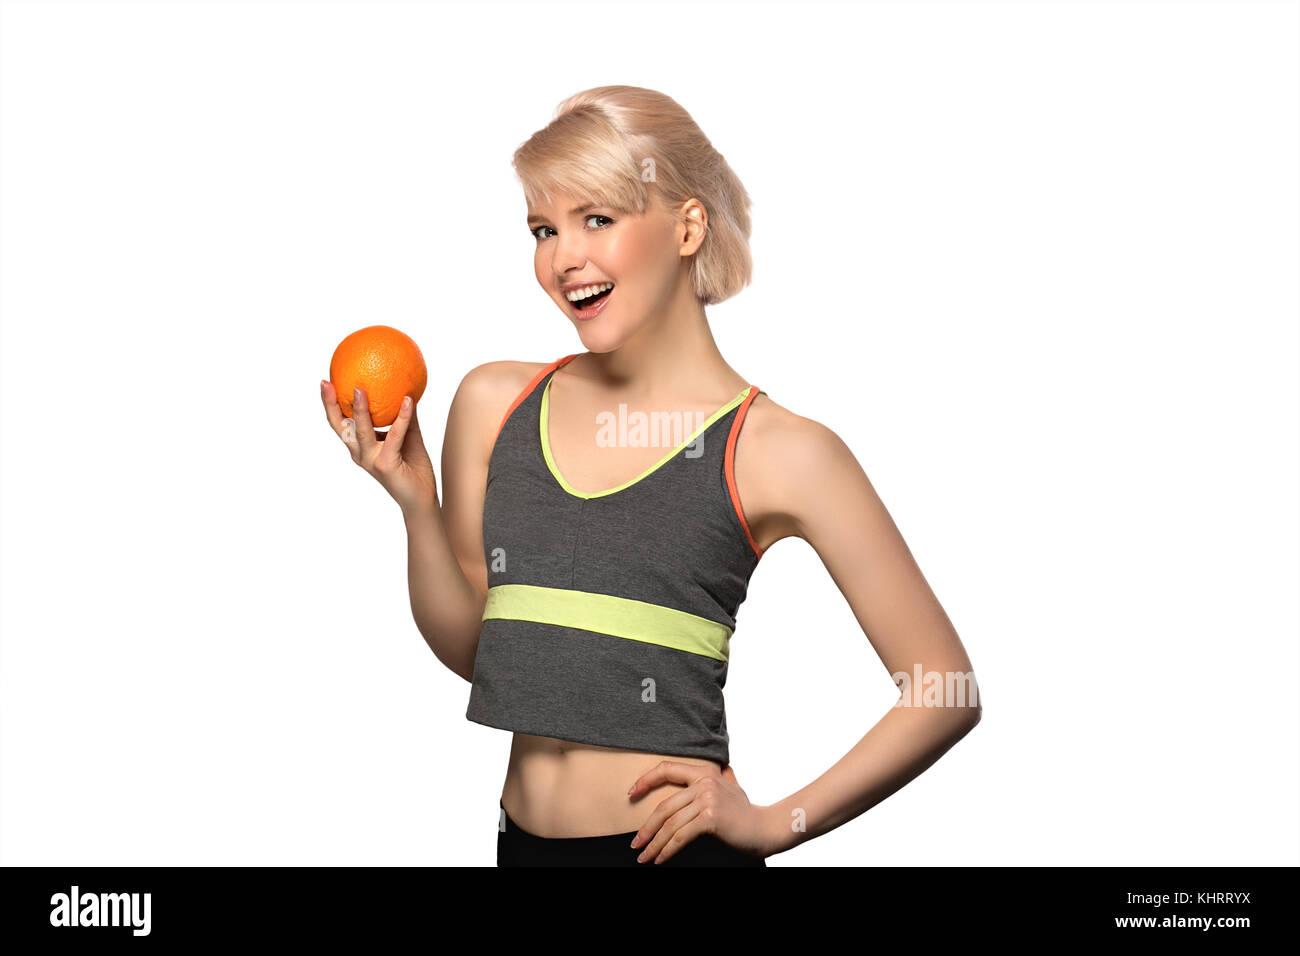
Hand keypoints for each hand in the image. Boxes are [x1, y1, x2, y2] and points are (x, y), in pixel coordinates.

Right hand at [320, 380, 435, 514]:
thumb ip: (404, 417)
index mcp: (361, 447)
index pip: (341, 423)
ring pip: (361, 431)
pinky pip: (395, 435)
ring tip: (359, 389)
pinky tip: (408, 401)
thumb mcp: (409, 436)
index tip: (326, 383)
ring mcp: (371, 460)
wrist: (421, 499)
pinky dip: (402, 417)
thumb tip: (406, 390)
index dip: (331, 404)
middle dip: (330, 405)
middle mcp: (361, 454)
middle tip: (326, 383)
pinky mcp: (385, 465)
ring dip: (360, 409)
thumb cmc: (413, 468)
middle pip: (340, 426)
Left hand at [627, 761, 774, 863]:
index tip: (631, 793)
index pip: (667, 769)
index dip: (646, 780)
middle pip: (664, 806)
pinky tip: (660, 859)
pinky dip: (667, 850)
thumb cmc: (746, 811)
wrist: (766, 828)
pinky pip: (681, 836)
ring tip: (644, 857)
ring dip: (654, 844)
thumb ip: (722, 777)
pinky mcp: (710, 818)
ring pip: (670, 824)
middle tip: (635, 844)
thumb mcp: (732, 787)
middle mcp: (704, 782)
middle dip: (646, 828)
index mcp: (705, 772)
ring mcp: (707, 799)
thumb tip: (721, 769)